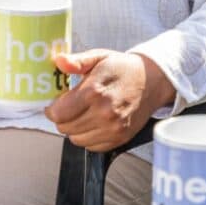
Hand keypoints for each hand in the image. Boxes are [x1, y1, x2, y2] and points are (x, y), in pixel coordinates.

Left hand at [45, 50, 174, 151]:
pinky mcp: (120, 138)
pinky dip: (89, 137)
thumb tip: (59, 61)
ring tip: (85, 113)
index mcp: (94, 91)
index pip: (58, 114)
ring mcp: (113, 128)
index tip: (56, 104)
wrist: (153, 81)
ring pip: (76, 140)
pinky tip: (96, 122)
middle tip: (71, 107)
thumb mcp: (100, 58)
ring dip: (76, 129)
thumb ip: (77, 61)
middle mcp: (104, 112)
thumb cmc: (123, 68)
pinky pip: (92, 147)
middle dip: (63, 118)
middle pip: (65, 128)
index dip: (52, 109)